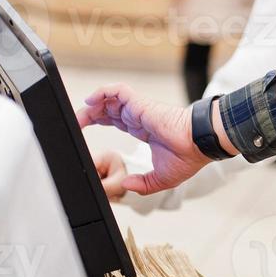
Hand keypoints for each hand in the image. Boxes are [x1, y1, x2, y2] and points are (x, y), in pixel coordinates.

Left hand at [77, 84, 211, 195]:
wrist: (199, 144)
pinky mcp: (140, 103)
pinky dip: (103, 92)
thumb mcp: (160, 178)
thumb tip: (127, 185)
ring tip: (79, 116)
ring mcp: (139, 108)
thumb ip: (142, 183)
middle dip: (90, 113)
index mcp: (143, 129)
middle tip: (76, 124)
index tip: (85, 128)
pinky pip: (118, 91)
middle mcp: (139, 117)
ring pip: (110, 98)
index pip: (115, 119)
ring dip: (92, 104)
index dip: (99, 120)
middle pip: (108, 108)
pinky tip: (91, 101)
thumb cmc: (188, 157)